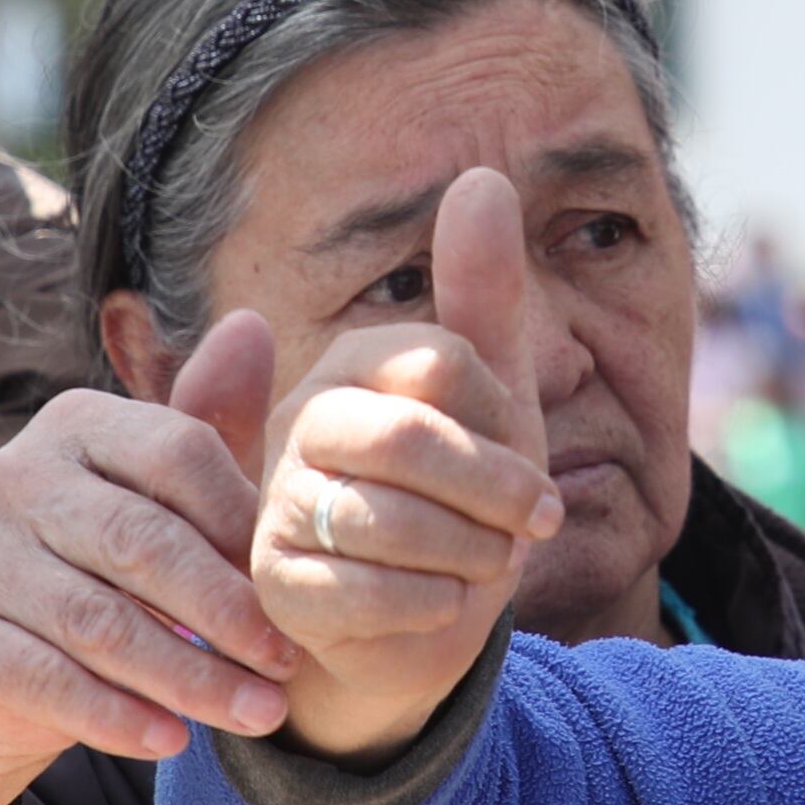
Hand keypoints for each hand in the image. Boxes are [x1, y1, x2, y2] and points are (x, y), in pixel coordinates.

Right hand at [0, 315, 294, 804]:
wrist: (5, 654)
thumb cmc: (115, 557)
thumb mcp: (168, 492)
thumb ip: (217, 420)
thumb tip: (254, 323)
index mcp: (75, 421)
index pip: (177, 456)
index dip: (245, 528)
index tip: (297, 588)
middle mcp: (12, 473)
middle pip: (141, 545)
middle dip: (228, 615)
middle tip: (288, 668)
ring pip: (99, 623)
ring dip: (188, 678)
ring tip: (258, 716)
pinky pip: (44, 680)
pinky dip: (116, 717)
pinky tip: (173, 742)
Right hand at [257, 167, 563, 762]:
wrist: (415, 627)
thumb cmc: (458, 505)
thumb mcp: (492, 405)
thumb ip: (482, 297)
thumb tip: (483, 177)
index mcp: (351, 365)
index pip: (445, 365)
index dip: (504, 422)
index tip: (525, 464)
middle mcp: (300, 422)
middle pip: (412, 438)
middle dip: (495, 491)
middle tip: (532, 523)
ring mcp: (276, 504)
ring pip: (390, 520)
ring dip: (470, 554)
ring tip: (484, 567)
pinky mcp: (272, 585)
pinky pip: (366, 593)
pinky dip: (431, 606)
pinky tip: (440, 606)